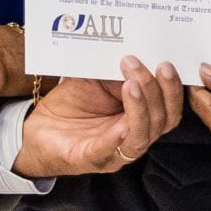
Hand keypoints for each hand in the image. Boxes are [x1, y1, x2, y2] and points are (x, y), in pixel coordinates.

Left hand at [13, 57, 183, 178]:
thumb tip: (135, 50)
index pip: (168, 108)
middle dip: (158, 92)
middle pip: (162, 120)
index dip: (173, 88)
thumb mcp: (96, 79)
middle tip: (149, 66)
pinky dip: (118, 135)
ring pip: (142, 136)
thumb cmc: (71, 104)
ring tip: (131, 83)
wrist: (37, 127)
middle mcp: (133, 136)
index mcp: (140, 117)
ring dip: (141, 108)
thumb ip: (115, 70)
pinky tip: (121, 122)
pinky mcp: (91, 159)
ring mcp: (115, 152)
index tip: (167, 62)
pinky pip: (110, 150)